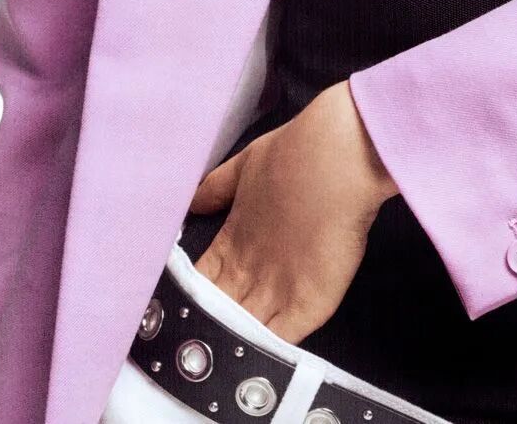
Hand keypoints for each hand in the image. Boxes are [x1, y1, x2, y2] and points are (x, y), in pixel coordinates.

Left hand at [187, 80, 399, 343]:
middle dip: (208, 324)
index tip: (181, 306)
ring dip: (232, 342)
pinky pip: (279, 341)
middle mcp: (248, 272)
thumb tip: (193, 204)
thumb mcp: (245, 165)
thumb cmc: (293, 154)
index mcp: (232, 242)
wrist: (335, 157)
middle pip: (219, 312)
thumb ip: (217, 188)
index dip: (193, 296)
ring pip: (244, 331)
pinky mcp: (307, 305)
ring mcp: (277, 291)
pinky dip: (266, 352)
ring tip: (214, 360)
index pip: (202, 282)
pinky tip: (253, 362)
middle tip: (190, 341)